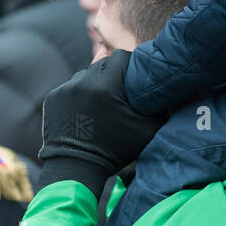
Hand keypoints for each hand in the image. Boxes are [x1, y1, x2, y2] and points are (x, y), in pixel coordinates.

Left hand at [39, 50, 168, 190]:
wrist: (77, 168)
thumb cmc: (116, 150)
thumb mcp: (147, 129)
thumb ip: (161, 105)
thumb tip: (173, 88)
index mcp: (105, 86)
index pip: (121, 57)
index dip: (130, 64)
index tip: (134, 78)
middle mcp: (82, 82)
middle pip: (101, 64)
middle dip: (112, 74)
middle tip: (119, 92)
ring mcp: (64, 89)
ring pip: (84, 75)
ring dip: (94, 84)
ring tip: (101, 104)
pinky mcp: (52, 98)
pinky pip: (69, 88)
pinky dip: (78, 95)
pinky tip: (85, 111)